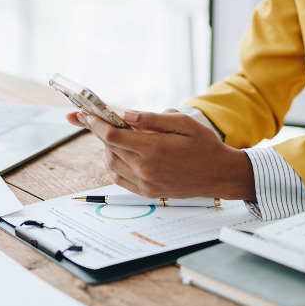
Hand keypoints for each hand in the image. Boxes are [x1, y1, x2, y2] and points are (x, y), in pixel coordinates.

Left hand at [70, 109, 255, 200]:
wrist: (219, 175)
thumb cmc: (205, 146)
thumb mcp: (183, 123)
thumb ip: (152, 119)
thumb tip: (126, 115)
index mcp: (153, 150)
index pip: (113, 136)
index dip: (95, 124)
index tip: (85, 114)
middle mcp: (145, 169)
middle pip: (109, 149)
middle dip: (97, 131)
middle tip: (91, 119)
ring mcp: (145, 183)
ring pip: (111, 163)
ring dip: (107, 147)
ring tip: (114, 134)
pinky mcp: (146, 192)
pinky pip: (119, 178)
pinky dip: (114, 164)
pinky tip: (120, 153)